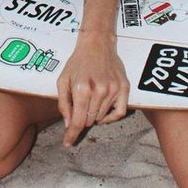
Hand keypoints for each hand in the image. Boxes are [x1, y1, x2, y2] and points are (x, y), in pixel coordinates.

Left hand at [57, 32, 128, 147]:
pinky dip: (111, 117)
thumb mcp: (63, 80)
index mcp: (82, 89)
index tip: (68, 143)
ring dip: (94, 114)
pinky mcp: (124, 88)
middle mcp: (99, 91)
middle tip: (80, 105)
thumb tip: (69, 124)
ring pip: (102, 117)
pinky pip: (120, 113)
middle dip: (82, 118)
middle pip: (89, 121)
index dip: (72, 135)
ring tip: (91, 98)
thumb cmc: (77, 62)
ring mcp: (113, 90)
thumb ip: (64, 104)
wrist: (97, 43)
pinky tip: (104, 112)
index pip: (78, 121)